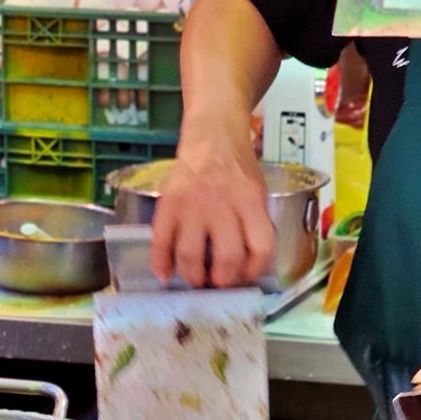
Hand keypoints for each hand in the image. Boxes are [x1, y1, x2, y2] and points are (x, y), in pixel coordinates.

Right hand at [150, 142, 274, 288]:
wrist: (212, 137)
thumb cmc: (238, 169)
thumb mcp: (257, 191)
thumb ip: (255, 223)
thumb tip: (246, 264)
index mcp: (250, 202)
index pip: (260, 248)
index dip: (255, 270)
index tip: (246, 276)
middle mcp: (222, 205)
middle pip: (226, 258)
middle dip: (223, 280)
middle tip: (218, 282)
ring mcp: (192, 206)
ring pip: (190, 256)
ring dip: (193, 276)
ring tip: (196, 280)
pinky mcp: (168, 205)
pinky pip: (161, 241)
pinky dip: (160, 263)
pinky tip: (164, 275)